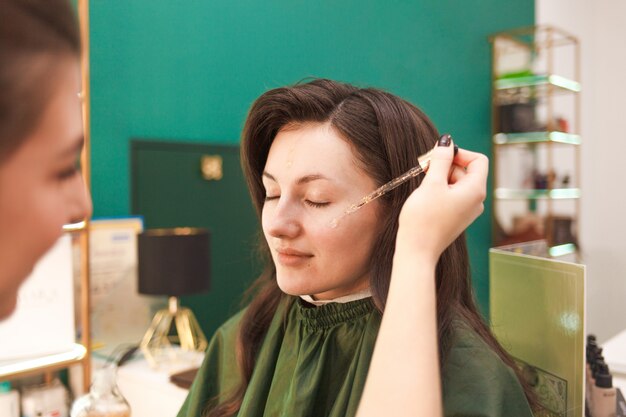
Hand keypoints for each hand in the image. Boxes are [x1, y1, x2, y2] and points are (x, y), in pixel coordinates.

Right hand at [397, 138, 487, 261]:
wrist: (417, 250)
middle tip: (423, 167)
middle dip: (446, 165)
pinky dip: (441, 189)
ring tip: (422, 183)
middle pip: (467, 171)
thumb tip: (447, 141)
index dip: (459, 153)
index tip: (438, 156)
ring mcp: (468, 210)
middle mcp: (476, 200)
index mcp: (475, 190)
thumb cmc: (423, 218)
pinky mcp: (458, 217)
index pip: (478, 160)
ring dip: (441, 177)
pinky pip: (454, 195)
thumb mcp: (431, 184)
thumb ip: (441, 159)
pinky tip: (425, 195)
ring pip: (458, 183)